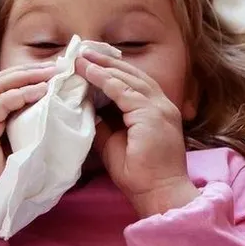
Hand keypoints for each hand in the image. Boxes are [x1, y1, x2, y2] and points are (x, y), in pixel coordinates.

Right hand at [0, 63, 55, 209]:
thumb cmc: (3, 185)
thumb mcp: (23, 152)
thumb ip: (34, 133)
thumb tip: (64, 120)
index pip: (7, 86)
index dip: (31, 76)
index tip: (58, 73)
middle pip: (3, 79)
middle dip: (32, 70)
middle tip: (59, 66)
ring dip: (27, 77)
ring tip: (52, 74)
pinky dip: (18, 95)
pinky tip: (39, 91)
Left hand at [75, 51, 197, 217]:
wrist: (159, 194)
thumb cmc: (141, 176)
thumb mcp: (116, 143)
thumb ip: (105, 123)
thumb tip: (87, 107)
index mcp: (157, 110)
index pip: (134, 83)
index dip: (112, 71)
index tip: (89, 63)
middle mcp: (162, 104)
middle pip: (133, 74)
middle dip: (106, 61)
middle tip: (83, 51)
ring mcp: (160, 108)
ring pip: (129, 78)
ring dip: (103, 66)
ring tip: (82, 57)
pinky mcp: (152, 114)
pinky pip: (125, 91)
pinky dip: (106, 80)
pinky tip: (89, 72)